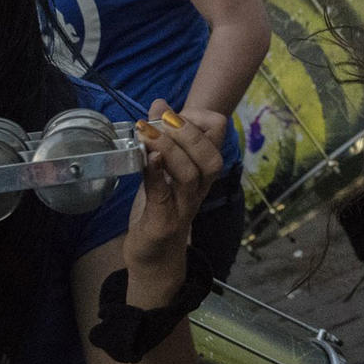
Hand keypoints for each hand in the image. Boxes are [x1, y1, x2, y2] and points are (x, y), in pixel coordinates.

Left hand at [125, 100, 223, 292]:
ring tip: (147, 134)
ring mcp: (184, 206)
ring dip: (170, 149)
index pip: (218, 134)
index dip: (199, 117)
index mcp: (202, 171)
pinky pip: (163, 195)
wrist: (154, 260)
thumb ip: (162, 140)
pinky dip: (155, 174)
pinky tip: (145, 160)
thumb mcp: (162, 171)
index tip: (171, 113)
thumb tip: (159, 103)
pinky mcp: (164, 223)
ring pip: (192, 174)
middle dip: (187, 132)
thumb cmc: (160, 212)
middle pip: (211, 155)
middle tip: (159, 120)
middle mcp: (200, 188)